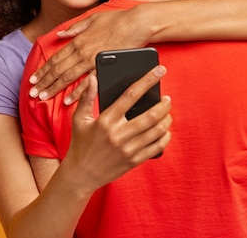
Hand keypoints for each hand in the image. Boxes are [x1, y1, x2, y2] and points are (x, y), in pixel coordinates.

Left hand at [29, 8, 151, 99]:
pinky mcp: (104, 67)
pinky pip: (87, 83)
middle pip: (58, 70)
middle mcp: (81, 51)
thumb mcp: (92, 19)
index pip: (56, 58)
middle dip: (43, 82)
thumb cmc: (116, 20)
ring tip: (43, 98)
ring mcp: (92, 60)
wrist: (136, 24)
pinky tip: (67, 101)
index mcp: (78, 40)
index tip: (33, 78)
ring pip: (68, 77)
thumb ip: (75, 28)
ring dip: (54, 88)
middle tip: (32, 93)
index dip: (43, 69)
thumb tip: (60, 34)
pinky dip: (76, 93)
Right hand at [62, 65, 171, 193]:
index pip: (131, 95)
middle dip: (163, 104)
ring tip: (167, 112)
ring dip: (166, 119)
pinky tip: (165, 131)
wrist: (80, 175)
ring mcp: (127, 149)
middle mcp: (118, 134)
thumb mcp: (79, 119)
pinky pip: (156, 147)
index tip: (160, 71)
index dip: (147, 80)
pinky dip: (165, 137)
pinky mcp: (133, 161)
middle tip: (167, 98)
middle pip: (150, 115)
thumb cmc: (80, 144)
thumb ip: (87, 97)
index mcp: (106, 120)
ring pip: (156, 131)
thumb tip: (93, 78)